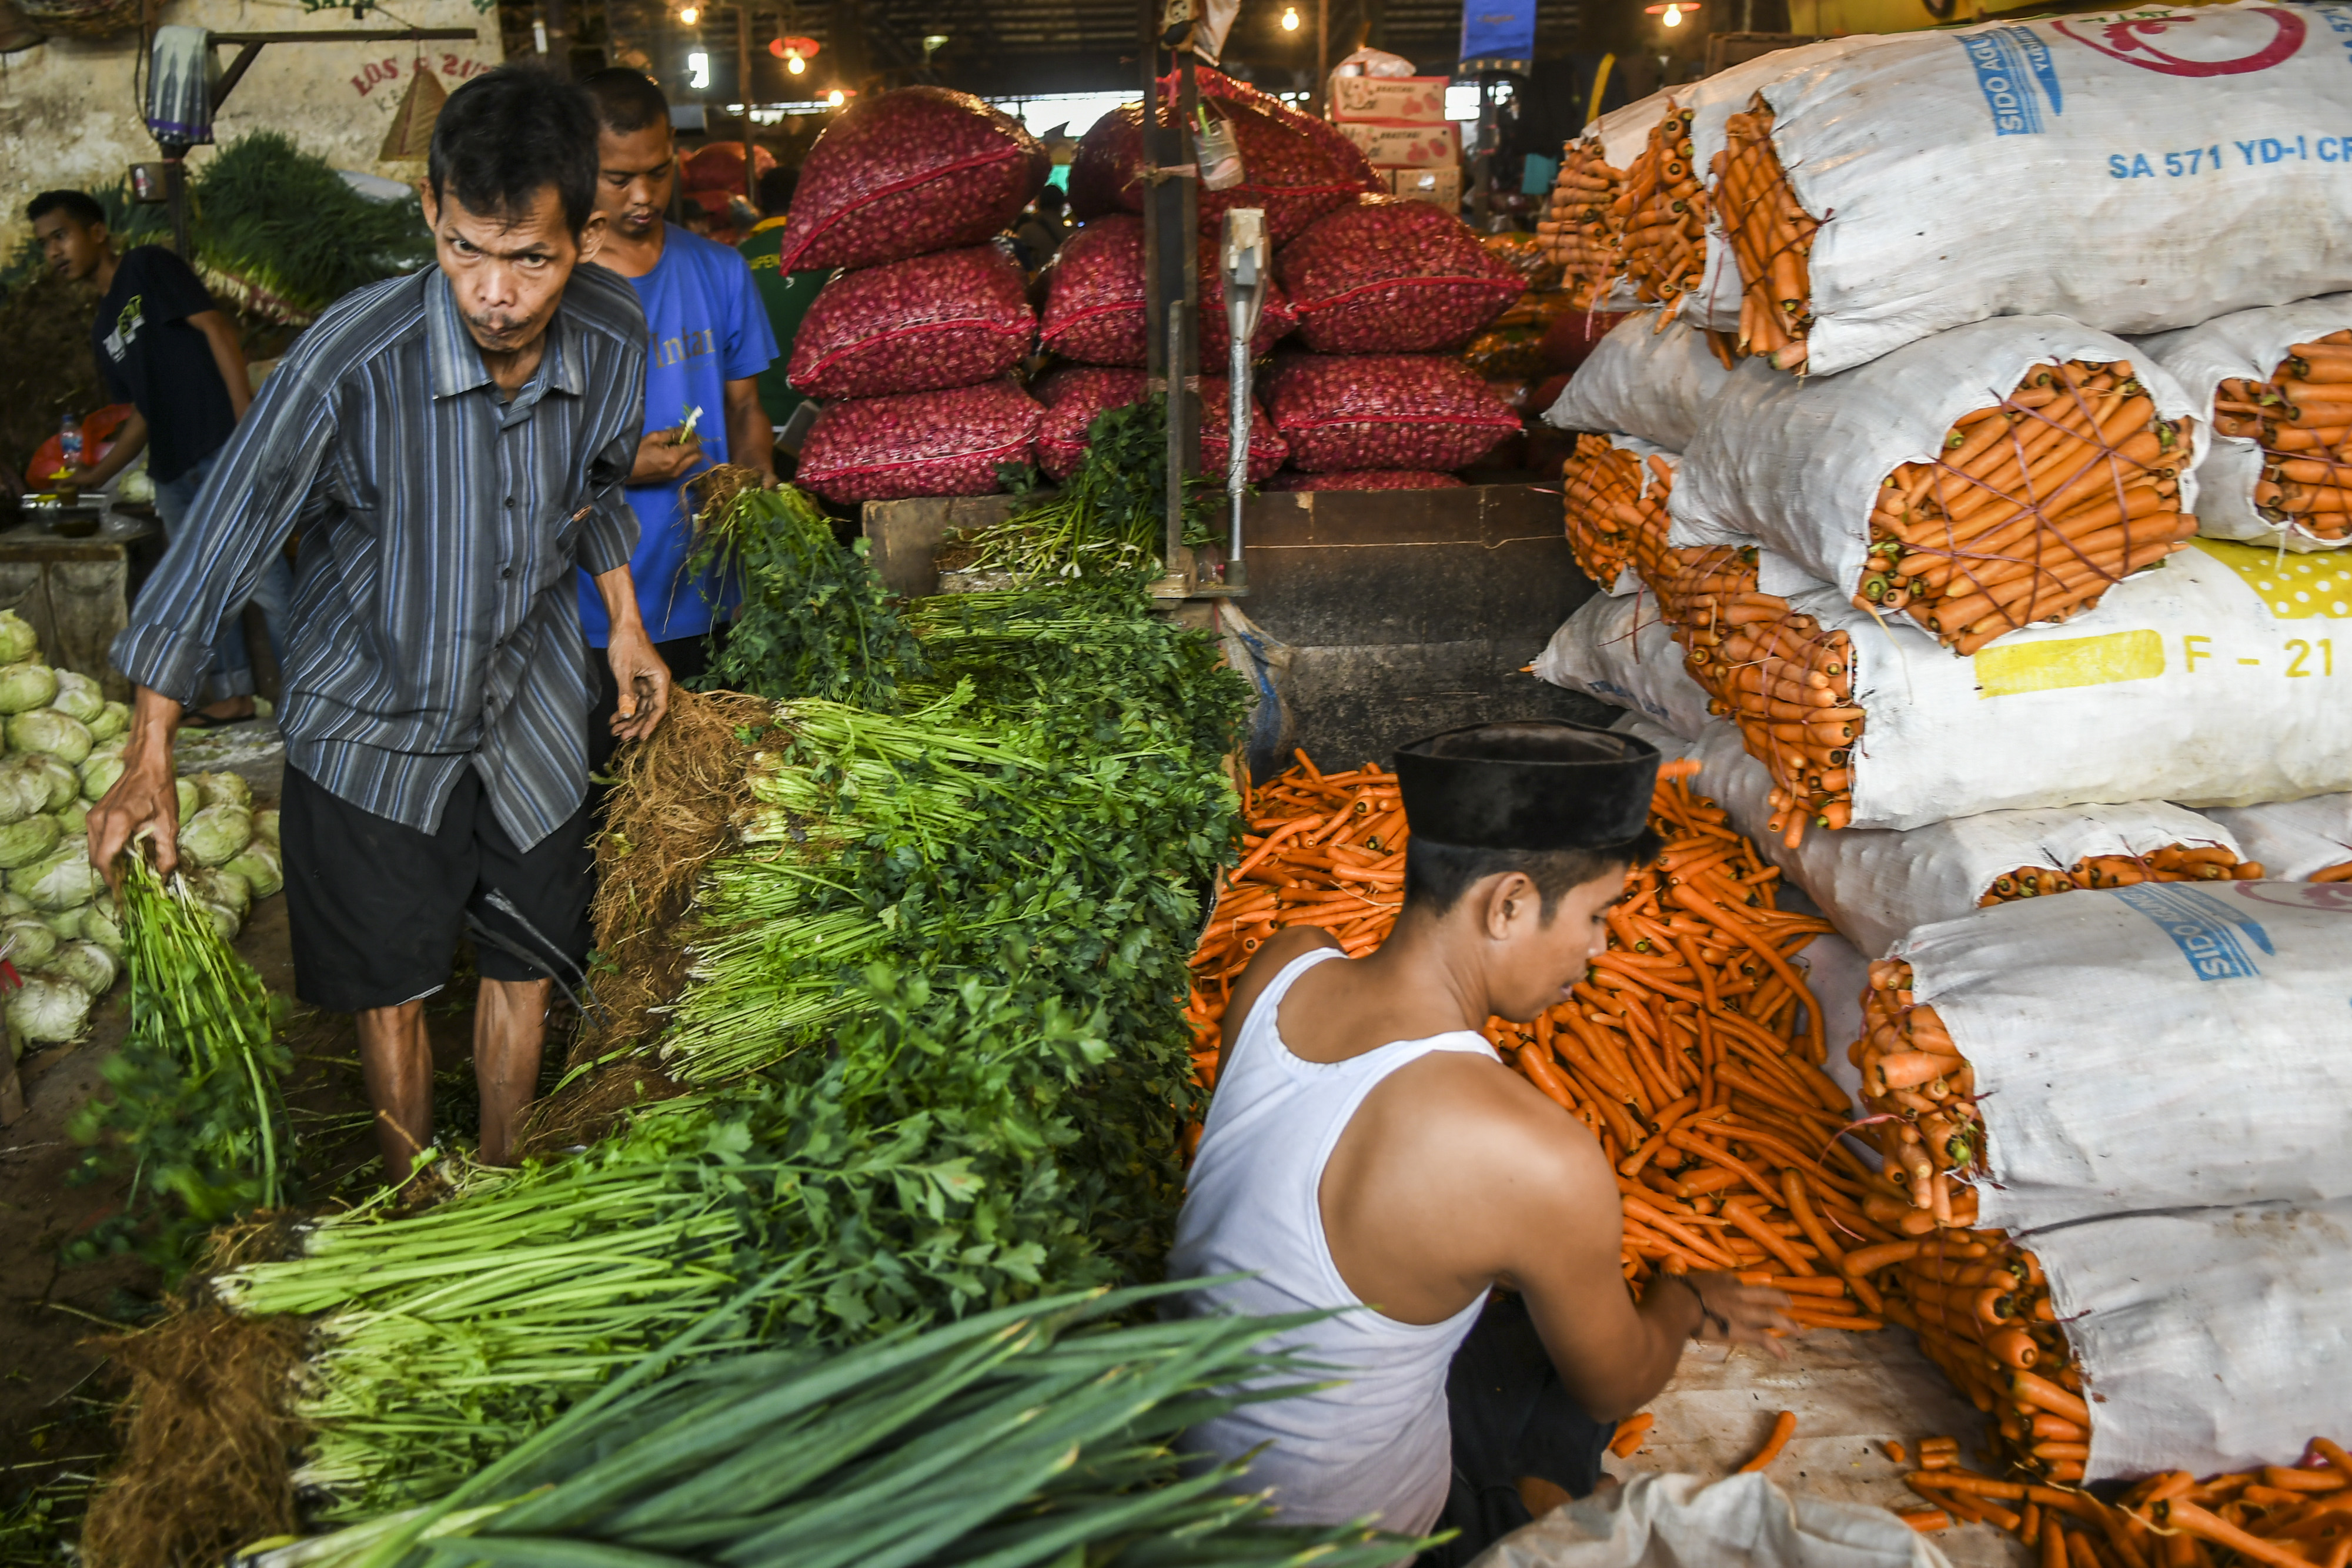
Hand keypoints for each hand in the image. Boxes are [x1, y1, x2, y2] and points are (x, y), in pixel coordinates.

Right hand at [88, 750, 180, 884]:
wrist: (146, 765)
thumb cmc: (160, 791)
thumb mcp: (169, 825)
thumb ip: (166, 854)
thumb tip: (163, 880)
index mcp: (116, 822)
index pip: (105, 861)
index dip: (114, 881)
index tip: (125, 894)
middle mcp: (98, 820)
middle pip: (98, 859)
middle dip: (113, 876)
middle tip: (131, 887)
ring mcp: (93, 817)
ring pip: (95, 852)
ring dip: (110, 865)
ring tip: (131, 874)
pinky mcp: (94, 816)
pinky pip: (97, 842)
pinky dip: (108, 853)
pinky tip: (126, 857)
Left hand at [605, 625, 670, 743]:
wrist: (622, 624)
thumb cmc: (626, 643)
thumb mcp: (623, 670)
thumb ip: (626, 694)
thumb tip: (627, 715)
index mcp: (660, 679)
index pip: (658, 708)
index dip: (650, 724)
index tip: (640, 737)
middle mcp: (657, 682)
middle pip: (649, 709)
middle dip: (635, 724)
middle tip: (621, 737)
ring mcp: (647, 680)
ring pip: (640, 705)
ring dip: (628, 718)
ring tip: (615, 730)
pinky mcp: (638, 678)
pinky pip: (633, 697)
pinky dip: (624, 706)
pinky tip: (614, 717)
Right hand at [630, 428, 702, 483]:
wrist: (624, 471)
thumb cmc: (637, 451)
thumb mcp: (654, 437)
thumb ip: (673, 433)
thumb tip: (686, 429)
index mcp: (674, 457)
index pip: (694, 446)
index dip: (693, 436)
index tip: (687, 430)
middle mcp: (679, 468)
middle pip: (698, 456)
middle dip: (694, 445)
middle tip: (683, 438)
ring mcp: (676, 476)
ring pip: (693, 462)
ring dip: (690, 453)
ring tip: (677, 445)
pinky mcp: (672, 479)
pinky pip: (685, 467)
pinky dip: (684, 459)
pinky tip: (673, 453)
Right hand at [1675, 1271, 1797, 1358]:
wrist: (1676, 1302)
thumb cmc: (1669, 1290)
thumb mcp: (1673, 1280)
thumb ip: (1676, 1285)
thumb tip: (1665, 1285)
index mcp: (1719, 1280)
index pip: (1736, 1283)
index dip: (1742, 1290)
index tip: (1745, 1293)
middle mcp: (1735, 1292)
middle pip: (1762, 1294)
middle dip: (1777, 1299)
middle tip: (1790, 1304)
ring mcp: (1740, 1311)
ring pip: (1770, 1315)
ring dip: (1786, 1323)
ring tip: (1799, 1330)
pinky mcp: (1739, 1330)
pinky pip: (1762, 1338)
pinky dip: (1775, 1347)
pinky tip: (1785, 1356)